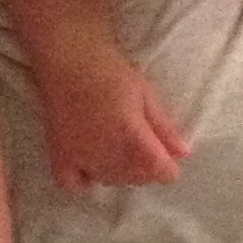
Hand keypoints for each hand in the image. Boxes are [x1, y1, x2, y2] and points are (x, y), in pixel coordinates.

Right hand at [36, 54, 190, 193]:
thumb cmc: (110, 71)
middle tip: (144, 149)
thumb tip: (183, 153)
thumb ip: (164, 127)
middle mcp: (107, 153)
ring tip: (120, 152)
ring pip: (109, 180)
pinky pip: (72, 184)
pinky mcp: (59, 155)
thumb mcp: (145, 94)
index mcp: (132, 137)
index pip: (160, 171)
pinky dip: (84, 180)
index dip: (168, 168)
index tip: (166, 159)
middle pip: (136, 178)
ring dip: (121, 174)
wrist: (68, 58)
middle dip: (146, 169)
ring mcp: (80, 157)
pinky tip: (90, 166)